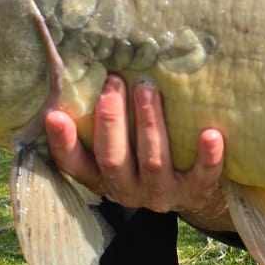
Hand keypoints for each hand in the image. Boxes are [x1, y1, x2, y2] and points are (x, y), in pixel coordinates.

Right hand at [44, 75, 230, 226]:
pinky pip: (202, 176)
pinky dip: (207, 156)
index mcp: (102, 178)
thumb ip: (106, 123)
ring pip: (153, 161)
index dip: (63, 142)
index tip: (54, 114)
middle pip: (113, 159)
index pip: (74, 164)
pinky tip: (211, 134)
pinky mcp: (195, 192)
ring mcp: (161, 193)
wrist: (195, 194)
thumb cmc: (147, 157)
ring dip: (149, 122)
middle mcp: (128, 190)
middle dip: (112, 120)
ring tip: (147, 88)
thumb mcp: (121, 148)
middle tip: (114, 82)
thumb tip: (91, 70)